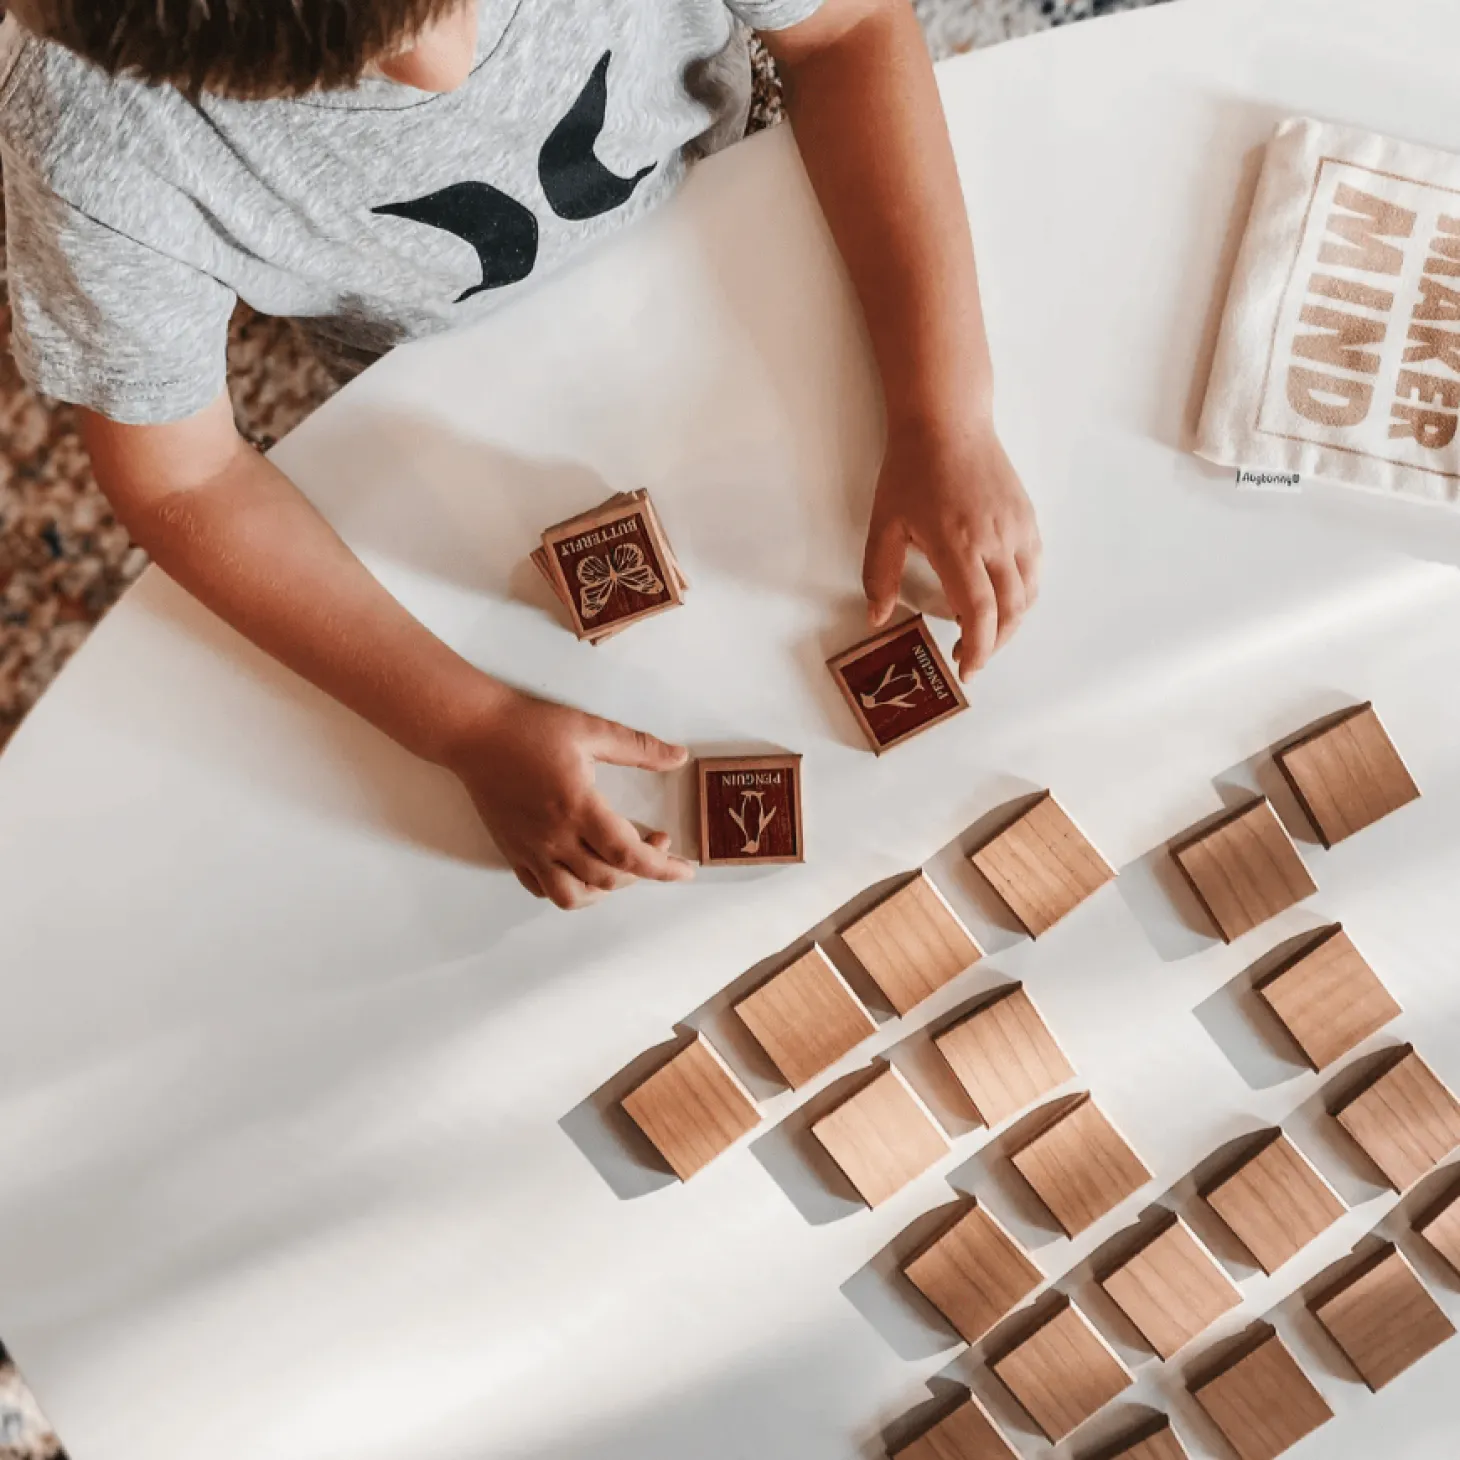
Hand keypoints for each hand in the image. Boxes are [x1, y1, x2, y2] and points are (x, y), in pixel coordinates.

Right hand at [443, 689, 693, 909]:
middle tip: (657, 843)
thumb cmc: (529, 727)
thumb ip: (639, 747)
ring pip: (573, 895)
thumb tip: (678, 757)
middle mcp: (554, 836)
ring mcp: (530, 848)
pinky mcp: (512, 850)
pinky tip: (581, 867)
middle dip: (643, 870)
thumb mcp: (590, 729)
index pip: (629, 855)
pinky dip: (569, 888)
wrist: (473, 732)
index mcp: (577, 806)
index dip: (663, 868)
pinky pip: (542, 888)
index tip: (685, 869)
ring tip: (620, 866)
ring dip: (606, 889)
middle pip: (608, 879)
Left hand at [863, 419, 1041, 678]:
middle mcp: (995, 540)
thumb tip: (877, 618)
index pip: (980, 612)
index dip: (979, 647)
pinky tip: (1002, 598)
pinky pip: (1034, 568)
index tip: (967, 668)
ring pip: (1029, 592)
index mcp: (958, 545)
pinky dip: (1023, 594)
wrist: (948, 422)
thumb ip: (880, 576)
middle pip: (1011, 610)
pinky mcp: (1027, 518)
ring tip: (987, 633)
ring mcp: (1017, 529)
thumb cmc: (913, 470)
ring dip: (1012, 622)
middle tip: (972, 657)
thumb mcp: (884, 524)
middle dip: (995, 643)